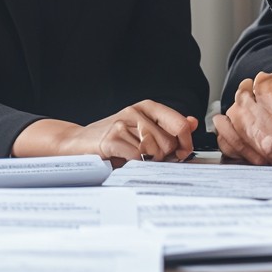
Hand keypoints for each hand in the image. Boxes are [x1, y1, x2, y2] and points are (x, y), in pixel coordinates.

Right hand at [13, 102, 197, 165]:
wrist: (77, 142)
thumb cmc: (113, 138)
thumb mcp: (143, 129)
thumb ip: (167, 127)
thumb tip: (193, 122)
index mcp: (148, 107)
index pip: (181, 124)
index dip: (186, 143)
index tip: (183, 154)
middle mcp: (137, 111)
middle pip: (170, 141)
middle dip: (166, 157)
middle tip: (152, 159)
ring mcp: (124, 123)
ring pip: (155, 149)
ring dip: (150, 161)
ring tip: (138, 159)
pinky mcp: (112, 138)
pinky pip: (137, 157)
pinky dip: (136, 165)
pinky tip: (127, 162)